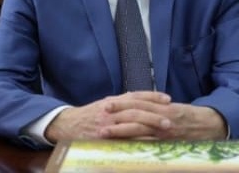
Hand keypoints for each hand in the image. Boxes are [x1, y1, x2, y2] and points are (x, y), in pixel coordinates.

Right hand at [45, 91, 171, 142]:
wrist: (68, 125)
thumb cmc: (89, 115)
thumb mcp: (105, 104)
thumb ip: (121, 101)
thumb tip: (137, 97)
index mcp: (113, 101)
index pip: (136, 96)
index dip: (152, 96)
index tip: (168, 98)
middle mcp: (112, 110)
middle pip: (137, 109)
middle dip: (155, 113)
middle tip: (171, 117)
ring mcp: (108, 124)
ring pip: (132, 122)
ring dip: (150, 125)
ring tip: (165, 128)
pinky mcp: (104, 137)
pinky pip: (123, 138)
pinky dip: (136, 140)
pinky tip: (148, 142)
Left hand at [100, 101, 226, 140]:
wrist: (211, 127)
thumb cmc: (190, 117)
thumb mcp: (173, 108)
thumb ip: (156, 108)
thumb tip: (138, 107)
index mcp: (163, 106)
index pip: (138, 102)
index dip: (122, 102)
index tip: (107, 102)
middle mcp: (163, 117)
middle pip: (136, 114)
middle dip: (117, 114)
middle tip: (100, 114)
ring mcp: (165, 131)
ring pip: (139, 130)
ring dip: (120, 131)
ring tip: (105, 131)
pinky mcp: (167, 143)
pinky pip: (149, 144)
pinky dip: (135, 144)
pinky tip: (122, 146)